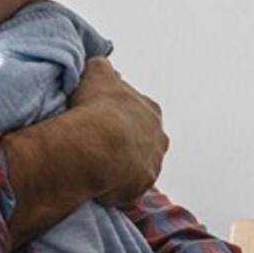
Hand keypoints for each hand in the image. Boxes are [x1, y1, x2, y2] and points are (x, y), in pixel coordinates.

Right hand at [70, 58, 166, 205]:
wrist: (96, 146)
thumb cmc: (97, 108)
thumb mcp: (96, 72)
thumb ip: (100, 67)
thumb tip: (98, 65)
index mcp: (150, 110)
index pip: (139, 111)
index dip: (119, 114)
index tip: (102, 118)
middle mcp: (158, 138)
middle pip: (144, 140)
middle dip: (126, 142)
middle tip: (100, 144)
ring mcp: (151, 165)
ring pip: (138, 165)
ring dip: (122, 166)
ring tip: (97, 166)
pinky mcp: (139, 187)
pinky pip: (127, 187)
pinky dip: (114, 185)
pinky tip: (97, 181)